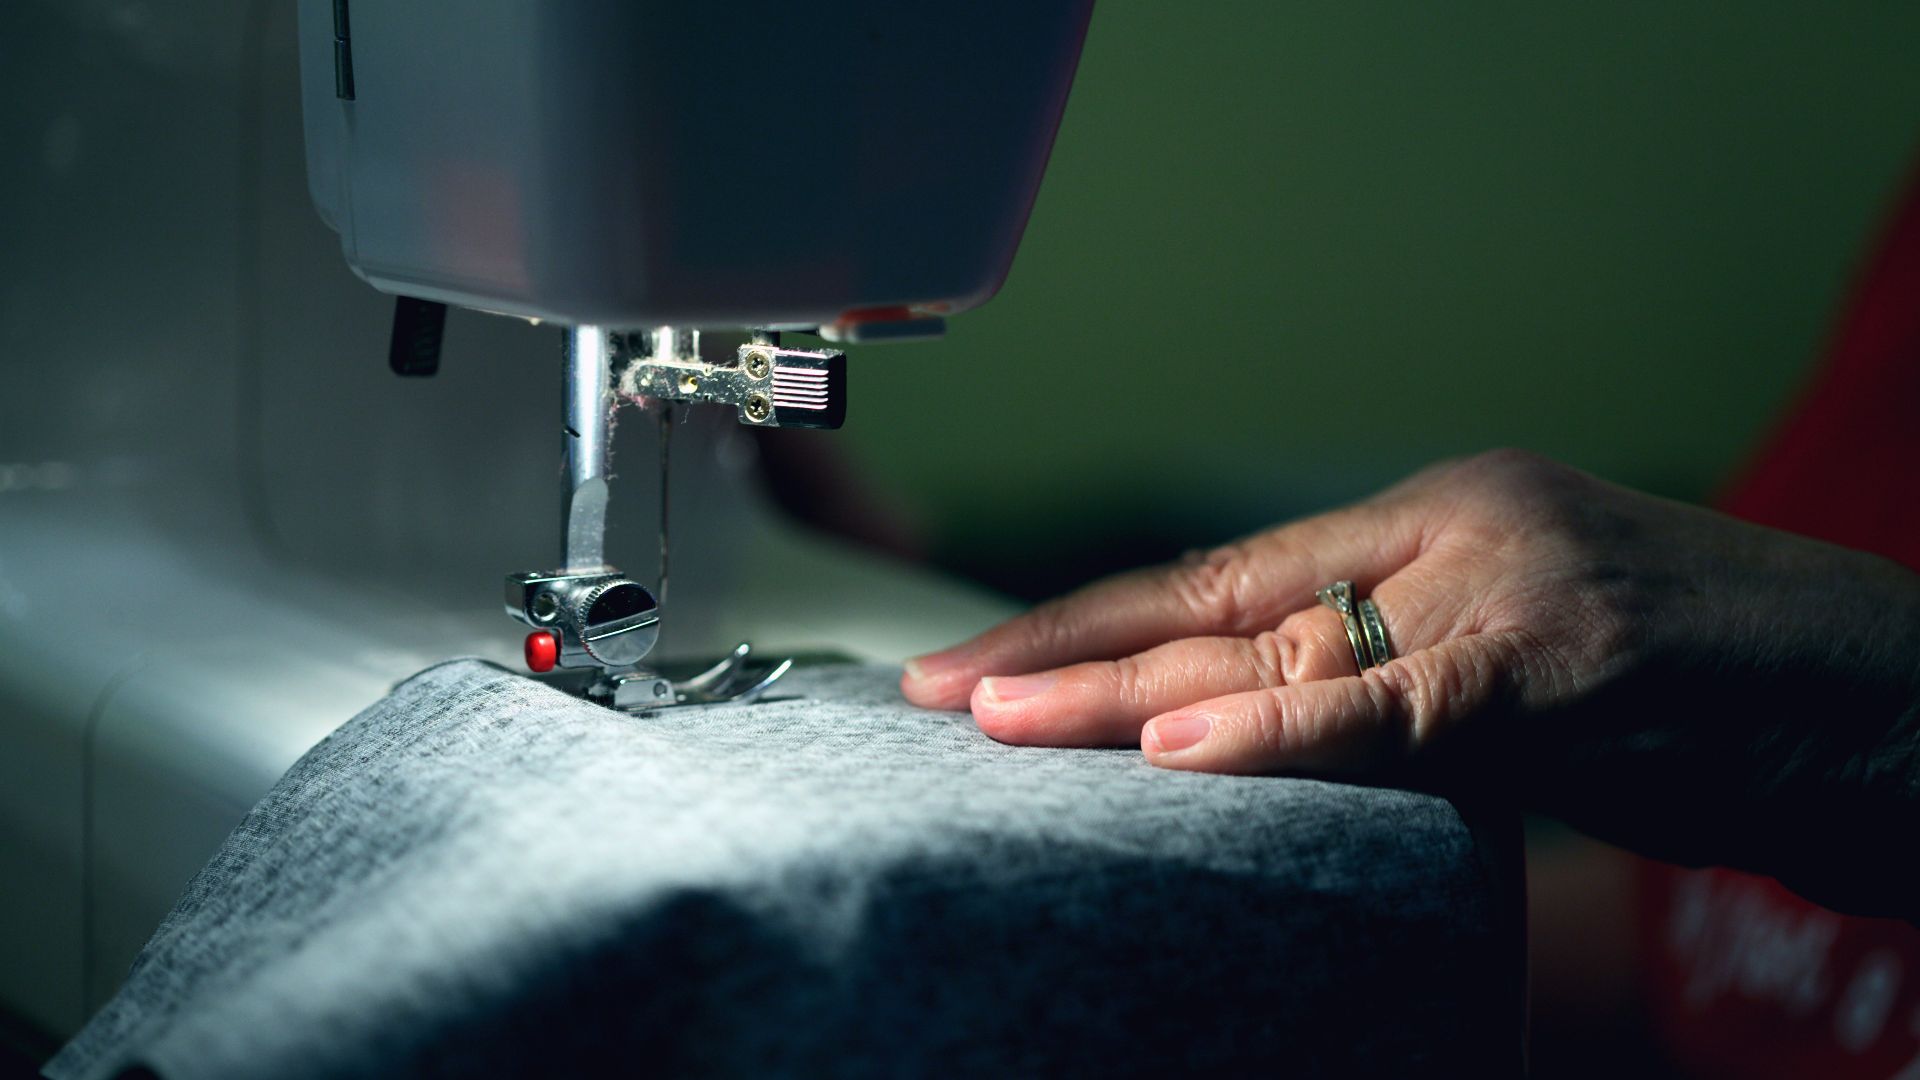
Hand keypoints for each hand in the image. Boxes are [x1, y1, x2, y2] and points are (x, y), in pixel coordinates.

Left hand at [902, 450, 1919, 916]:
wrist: (1878, 692)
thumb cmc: (1697, 692)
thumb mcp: (1513, 676)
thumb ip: (1385, 690)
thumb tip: (1233, 744)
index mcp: (1430, 523)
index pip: (1224, 575)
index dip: (1095, 619)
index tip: (985, 662)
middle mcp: (1447, 532)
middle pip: (1218, 604)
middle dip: (1068, 653)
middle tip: (940, 691)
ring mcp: (1504, 583)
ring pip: (1277, 650)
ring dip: (1124, 694)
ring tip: (996, 722)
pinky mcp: (1561, 658)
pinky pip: (1393, 709)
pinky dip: (1281, 734)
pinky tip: (1172, 749)